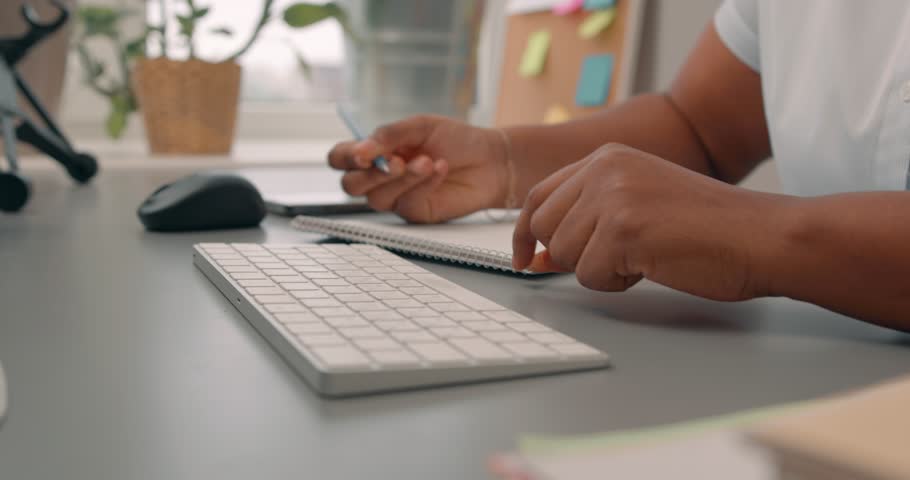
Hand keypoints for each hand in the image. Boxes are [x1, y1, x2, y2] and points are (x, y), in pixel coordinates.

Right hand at [328, 115, 509, 222]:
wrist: (490, 160)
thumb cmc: (456, 140)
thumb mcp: (420, 126)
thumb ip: (389, 135)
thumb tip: (363, 150)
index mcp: (376, 152)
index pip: (341, 158)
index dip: (345, 157)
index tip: (363, 153)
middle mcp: (380, 177)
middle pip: (350, 186)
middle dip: (371, 174)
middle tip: (397, 161)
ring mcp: (396, 197)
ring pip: (377, 198)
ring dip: (402, 178)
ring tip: (427, 161)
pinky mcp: (415, 212)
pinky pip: (406, 203)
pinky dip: (423, 184)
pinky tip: (440, 169)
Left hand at [512, 143, 792, 300]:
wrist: (761, 236)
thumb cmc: (707, 229)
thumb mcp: (637, 205)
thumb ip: (586, 218)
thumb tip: (535, 254)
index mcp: (607, 157)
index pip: (539, 196)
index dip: (524, 232)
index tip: (523, 258)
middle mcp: (604, 168)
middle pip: (543, 228)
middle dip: (570, 255)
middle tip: (617, 258)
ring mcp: (612, 194)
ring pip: (562, 255)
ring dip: (599, 270)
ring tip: (644, 255)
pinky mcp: (623, 227)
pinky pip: (588, 276)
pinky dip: (617, 283)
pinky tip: (652, 265)